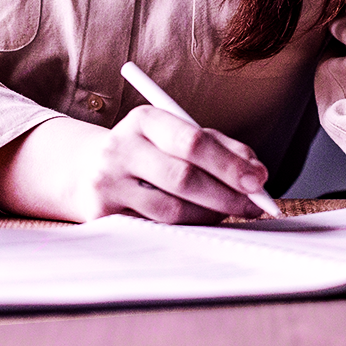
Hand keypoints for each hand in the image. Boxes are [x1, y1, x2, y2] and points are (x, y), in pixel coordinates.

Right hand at [0, 110, 274, 223]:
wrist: (85, 170)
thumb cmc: (148, 152)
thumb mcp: (178, 137)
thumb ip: (219, 147)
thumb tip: (256, 171)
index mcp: (145, 119)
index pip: (193, 140)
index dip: (230, 163)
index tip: (260, 179)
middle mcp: (121, 146)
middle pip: (184, 176)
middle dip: (227, 194)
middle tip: (254, 205)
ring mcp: (107, 182)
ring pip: (173, 209)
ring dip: (210, 215)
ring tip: (229, 212)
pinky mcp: (101, 213)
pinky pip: (156, 227)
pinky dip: (187, 227)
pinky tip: (201, 221)